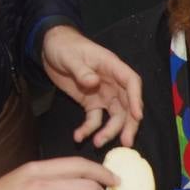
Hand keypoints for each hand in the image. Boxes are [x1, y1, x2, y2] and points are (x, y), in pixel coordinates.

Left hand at [41, 25, 142, 147]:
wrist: (51, 49)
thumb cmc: (64, 46)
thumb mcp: (70, 57)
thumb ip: (81, 70)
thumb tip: (93, 82)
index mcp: (112, 67)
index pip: (131, 82)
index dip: (136, 99)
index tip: (137, 116)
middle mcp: (112, 83)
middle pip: (127, 105)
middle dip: (129, 124)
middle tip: (126, 142)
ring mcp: (103, 95)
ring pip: (114, 116)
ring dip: (109, 131)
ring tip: (98, 143)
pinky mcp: (91, 104)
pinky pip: (94, 120)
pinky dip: (88, 130)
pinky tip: (79, 136)